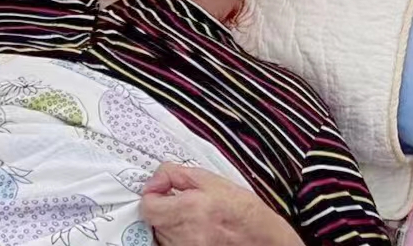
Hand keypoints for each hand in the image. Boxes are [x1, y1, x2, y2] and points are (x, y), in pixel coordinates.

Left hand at [140, 165, 299, 245]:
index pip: (148, 205)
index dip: (152, 193)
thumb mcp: (211, 180)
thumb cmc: (243, 210)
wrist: (263, 238)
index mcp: (188, 210)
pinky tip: (196, 231)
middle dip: (164, 208)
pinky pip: (173, 245)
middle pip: (154, 220)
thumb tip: (157, 178)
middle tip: (183, 202)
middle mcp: (184, 234)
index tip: (161, 189)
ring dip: (172, 224)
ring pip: (162, 235)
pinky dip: (179, 237)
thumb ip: (177, 174)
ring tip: (194, 218)